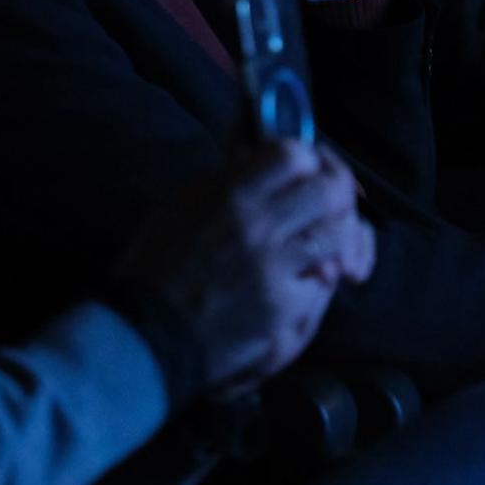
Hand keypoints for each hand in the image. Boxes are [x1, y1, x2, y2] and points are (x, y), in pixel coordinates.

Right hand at [115, 141, 374, 390]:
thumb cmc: (156, 266)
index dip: (306, 156)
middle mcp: (260, 229)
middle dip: (333, 190)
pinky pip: (324, 284)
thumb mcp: (182, 204)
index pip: (293, 154)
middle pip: (329, 191)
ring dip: (331, 235)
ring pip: (337, 237)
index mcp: (230, 195)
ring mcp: (277, 273)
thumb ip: (228, 179)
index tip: (302, 166)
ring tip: (315, 240)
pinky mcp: (287, 313)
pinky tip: (302, 278)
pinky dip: (318, 277)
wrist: (148, 334)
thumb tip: (257, 149)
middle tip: (326, 198)